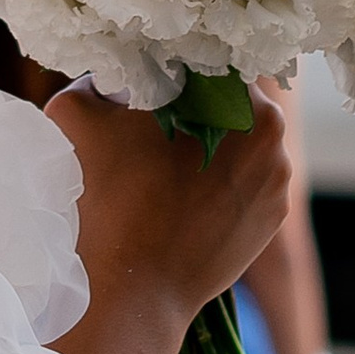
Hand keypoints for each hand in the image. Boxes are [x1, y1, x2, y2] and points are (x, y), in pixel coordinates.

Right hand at [49, 82, 293, 332]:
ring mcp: (276, 191)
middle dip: (191, 107)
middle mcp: (276, 146)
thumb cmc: (108, 196)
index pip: (211, 65)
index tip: (145, 83)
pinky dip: (213, 183)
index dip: (174, 68)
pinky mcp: (267, 226)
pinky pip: (240, 185)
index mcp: (249, 107)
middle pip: (227, 106)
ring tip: (159, 162)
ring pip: (235, 146)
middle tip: (148, 120)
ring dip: (204, 145)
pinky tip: (175, 194)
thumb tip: (104, 74)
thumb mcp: (78, 110)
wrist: (133, 288)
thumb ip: (92, 78)